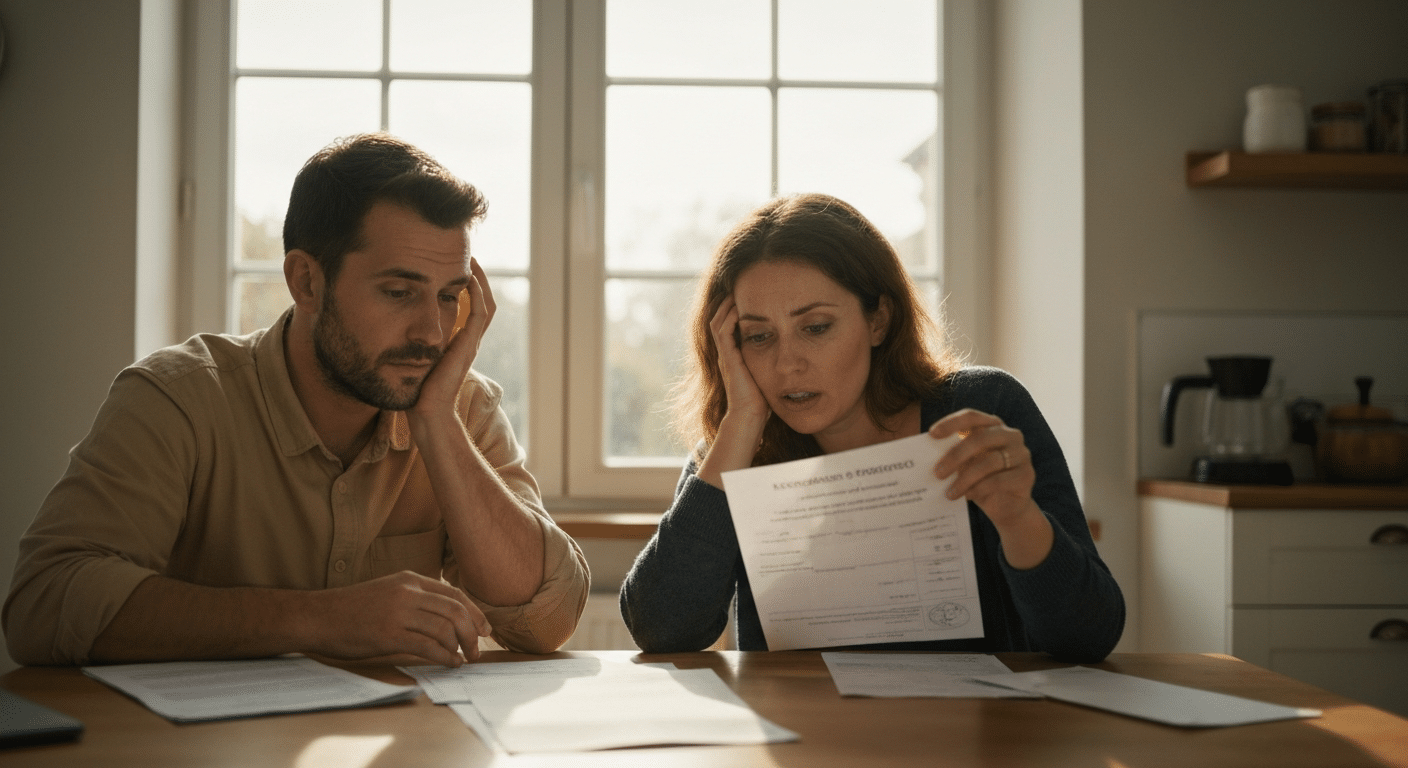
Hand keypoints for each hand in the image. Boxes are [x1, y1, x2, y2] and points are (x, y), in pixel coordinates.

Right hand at [303, 571, 490, 666]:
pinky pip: (428, 646)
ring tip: (462, 659)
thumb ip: (416, 598)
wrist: (318, 616)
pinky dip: (445, 657)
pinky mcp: (389, 634)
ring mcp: (399, 612)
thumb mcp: (388, 591)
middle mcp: (408, 592)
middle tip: (477, 650)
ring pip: (446, 629)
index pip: (455, 595)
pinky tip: (449, 663)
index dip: (476, 614)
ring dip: (460, 647)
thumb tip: (447, 617)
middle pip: (456, 611)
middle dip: (473, 633)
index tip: (485, 630)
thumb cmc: (352, 609)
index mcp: (410, 579)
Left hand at [414, 258, 495, 416]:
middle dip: (476, 278)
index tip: (452, 266)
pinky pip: (480, 312)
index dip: (466, 287)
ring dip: (479, 279)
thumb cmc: (417, 392)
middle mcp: (468, 341)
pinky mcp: (468, 345)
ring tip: (470, 259)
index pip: (470, 308)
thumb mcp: (413, 360)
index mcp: (457, 344)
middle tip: (464, 255)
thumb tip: (384, 327)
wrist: (427, 413)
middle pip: (483, 302)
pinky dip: (477, 292)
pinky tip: (468, 275)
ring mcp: (471, 342)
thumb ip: (409, 345)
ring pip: (485, 303)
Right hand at [696, 297, 771, 486]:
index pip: (730, 323)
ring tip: (738, 288)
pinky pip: (723, 330)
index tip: (752, 293)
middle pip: (720, 317)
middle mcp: (727, 352)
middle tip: (741, 284)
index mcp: (735, 354)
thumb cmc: (763, 401)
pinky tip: (740, 305)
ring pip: (718, 320)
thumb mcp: (769, 374)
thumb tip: (794, 356)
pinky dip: (729, 316)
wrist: (750, 418)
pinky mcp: (727, 357)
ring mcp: (725, 354)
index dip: (736, 307)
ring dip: (727, 303)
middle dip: (729, 300)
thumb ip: (773, 361)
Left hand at [930, 409, 1052, 568]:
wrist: (1008, 507)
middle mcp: (1010, 435)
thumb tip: (925, 457)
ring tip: (949, 493)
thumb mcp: (966, 465)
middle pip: (980, 439)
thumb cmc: (982, 480)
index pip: (971, 416)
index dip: (951, 423)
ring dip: (964, 479)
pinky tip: (967, 496)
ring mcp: (1021, 454)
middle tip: (937, 473)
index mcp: (993, 425)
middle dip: (955, 456)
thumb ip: (954, 455)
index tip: (931, 434)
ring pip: (989, 462)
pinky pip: (999, 480)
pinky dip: (979, 489)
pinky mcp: (1027, 475)